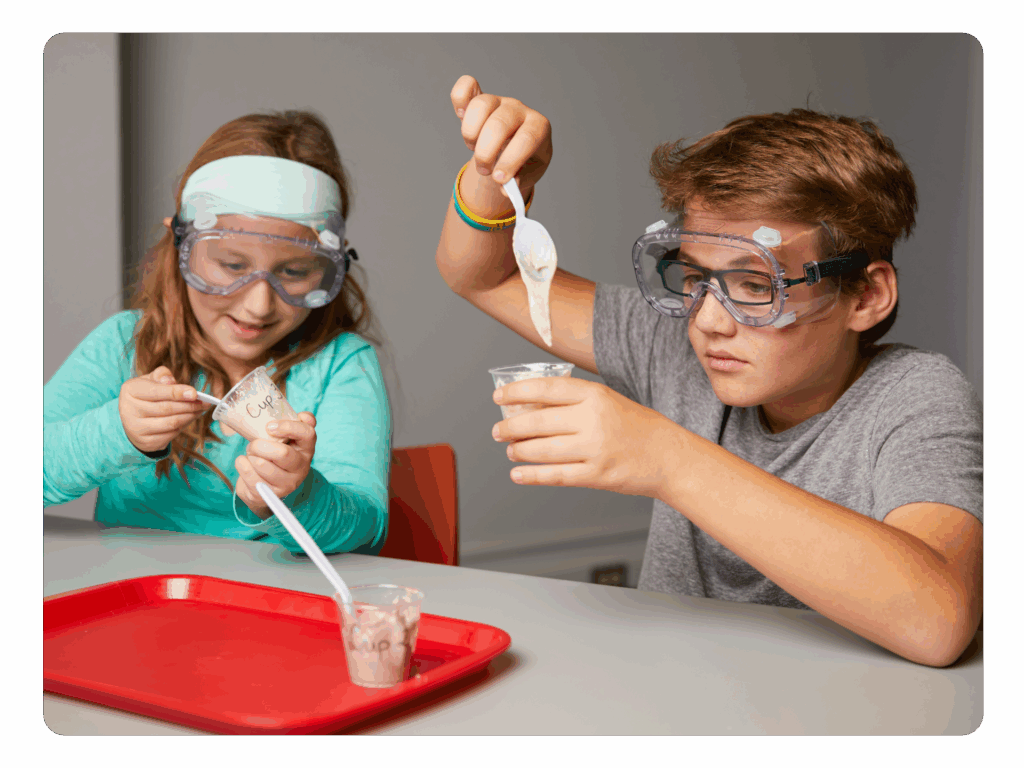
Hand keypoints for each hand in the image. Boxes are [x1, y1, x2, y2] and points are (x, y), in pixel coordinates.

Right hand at [118, 365, 205, 453]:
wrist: (132, 418)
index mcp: (130, 390)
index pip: (156, 392)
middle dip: (189, 405)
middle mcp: (129, 410)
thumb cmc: (146, 395)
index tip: (194, 393)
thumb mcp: (150, 380)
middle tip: (204, 402)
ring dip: (190, 416)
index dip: (177, 392)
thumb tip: (171, 381)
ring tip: (200, 409)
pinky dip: (184, 426)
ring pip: (171, 423)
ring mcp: (136, 429)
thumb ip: (162, 376)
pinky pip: (171, 434)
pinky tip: (190, 418)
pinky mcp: (146, 442)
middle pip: (166, 408)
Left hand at [234, 412, 317, 516]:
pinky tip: (245, 463)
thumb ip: (295, 423)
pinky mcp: (270, 494)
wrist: (264, 483)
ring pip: (262, 465)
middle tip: (253, 444)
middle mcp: (301, 467)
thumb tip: (304, 416)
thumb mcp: (286, 438)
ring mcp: (287, 484)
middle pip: (283, 453)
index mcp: (306, 448)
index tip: (269, 427)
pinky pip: (250, 477)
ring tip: (251, 455)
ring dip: (251, 456)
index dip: (289, 427)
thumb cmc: (275, 453)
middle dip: (260, 445)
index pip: (307, 433)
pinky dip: (242, 465)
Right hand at [451, 75, 552, 194]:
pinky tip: (461, 116)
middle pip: (500, 123)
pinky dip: (459, 98)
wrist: (515, 147)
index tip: (499, 179)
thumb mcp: (529, 175)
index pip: (527, 139)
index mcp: (539, 127)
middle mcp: (519, 110)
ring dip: (471, 133)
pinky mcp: (479, 97)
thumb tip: (505, 188)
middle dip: (486, 153)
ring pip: (482, 105)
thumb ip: (518, 182)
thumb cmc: (525, 160)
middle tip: (484, 171)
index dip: (511, 160)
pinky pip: (466, 86)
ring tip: (473, 149)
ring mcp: (499, 101)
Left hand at [491, 377, 680, 498]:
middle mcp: (593, 420)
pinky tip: (518, 474)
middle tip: (499, 430)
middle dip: (510, 427)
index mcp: (595, 395)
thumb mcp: (607, 400)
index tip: (499, 396)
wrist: (668, 455)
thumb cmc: (636, 426)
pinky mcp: (596, 476)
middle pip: (537, 422)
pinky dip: (532, 476)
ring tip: (511, 450)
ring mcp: (594, 449)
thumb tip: (529, 406)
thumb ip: (573, 401)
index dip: (517, 392)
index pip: (545, 389)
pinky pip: (555, 476)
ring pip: (542, 450)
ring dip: (518, 451)